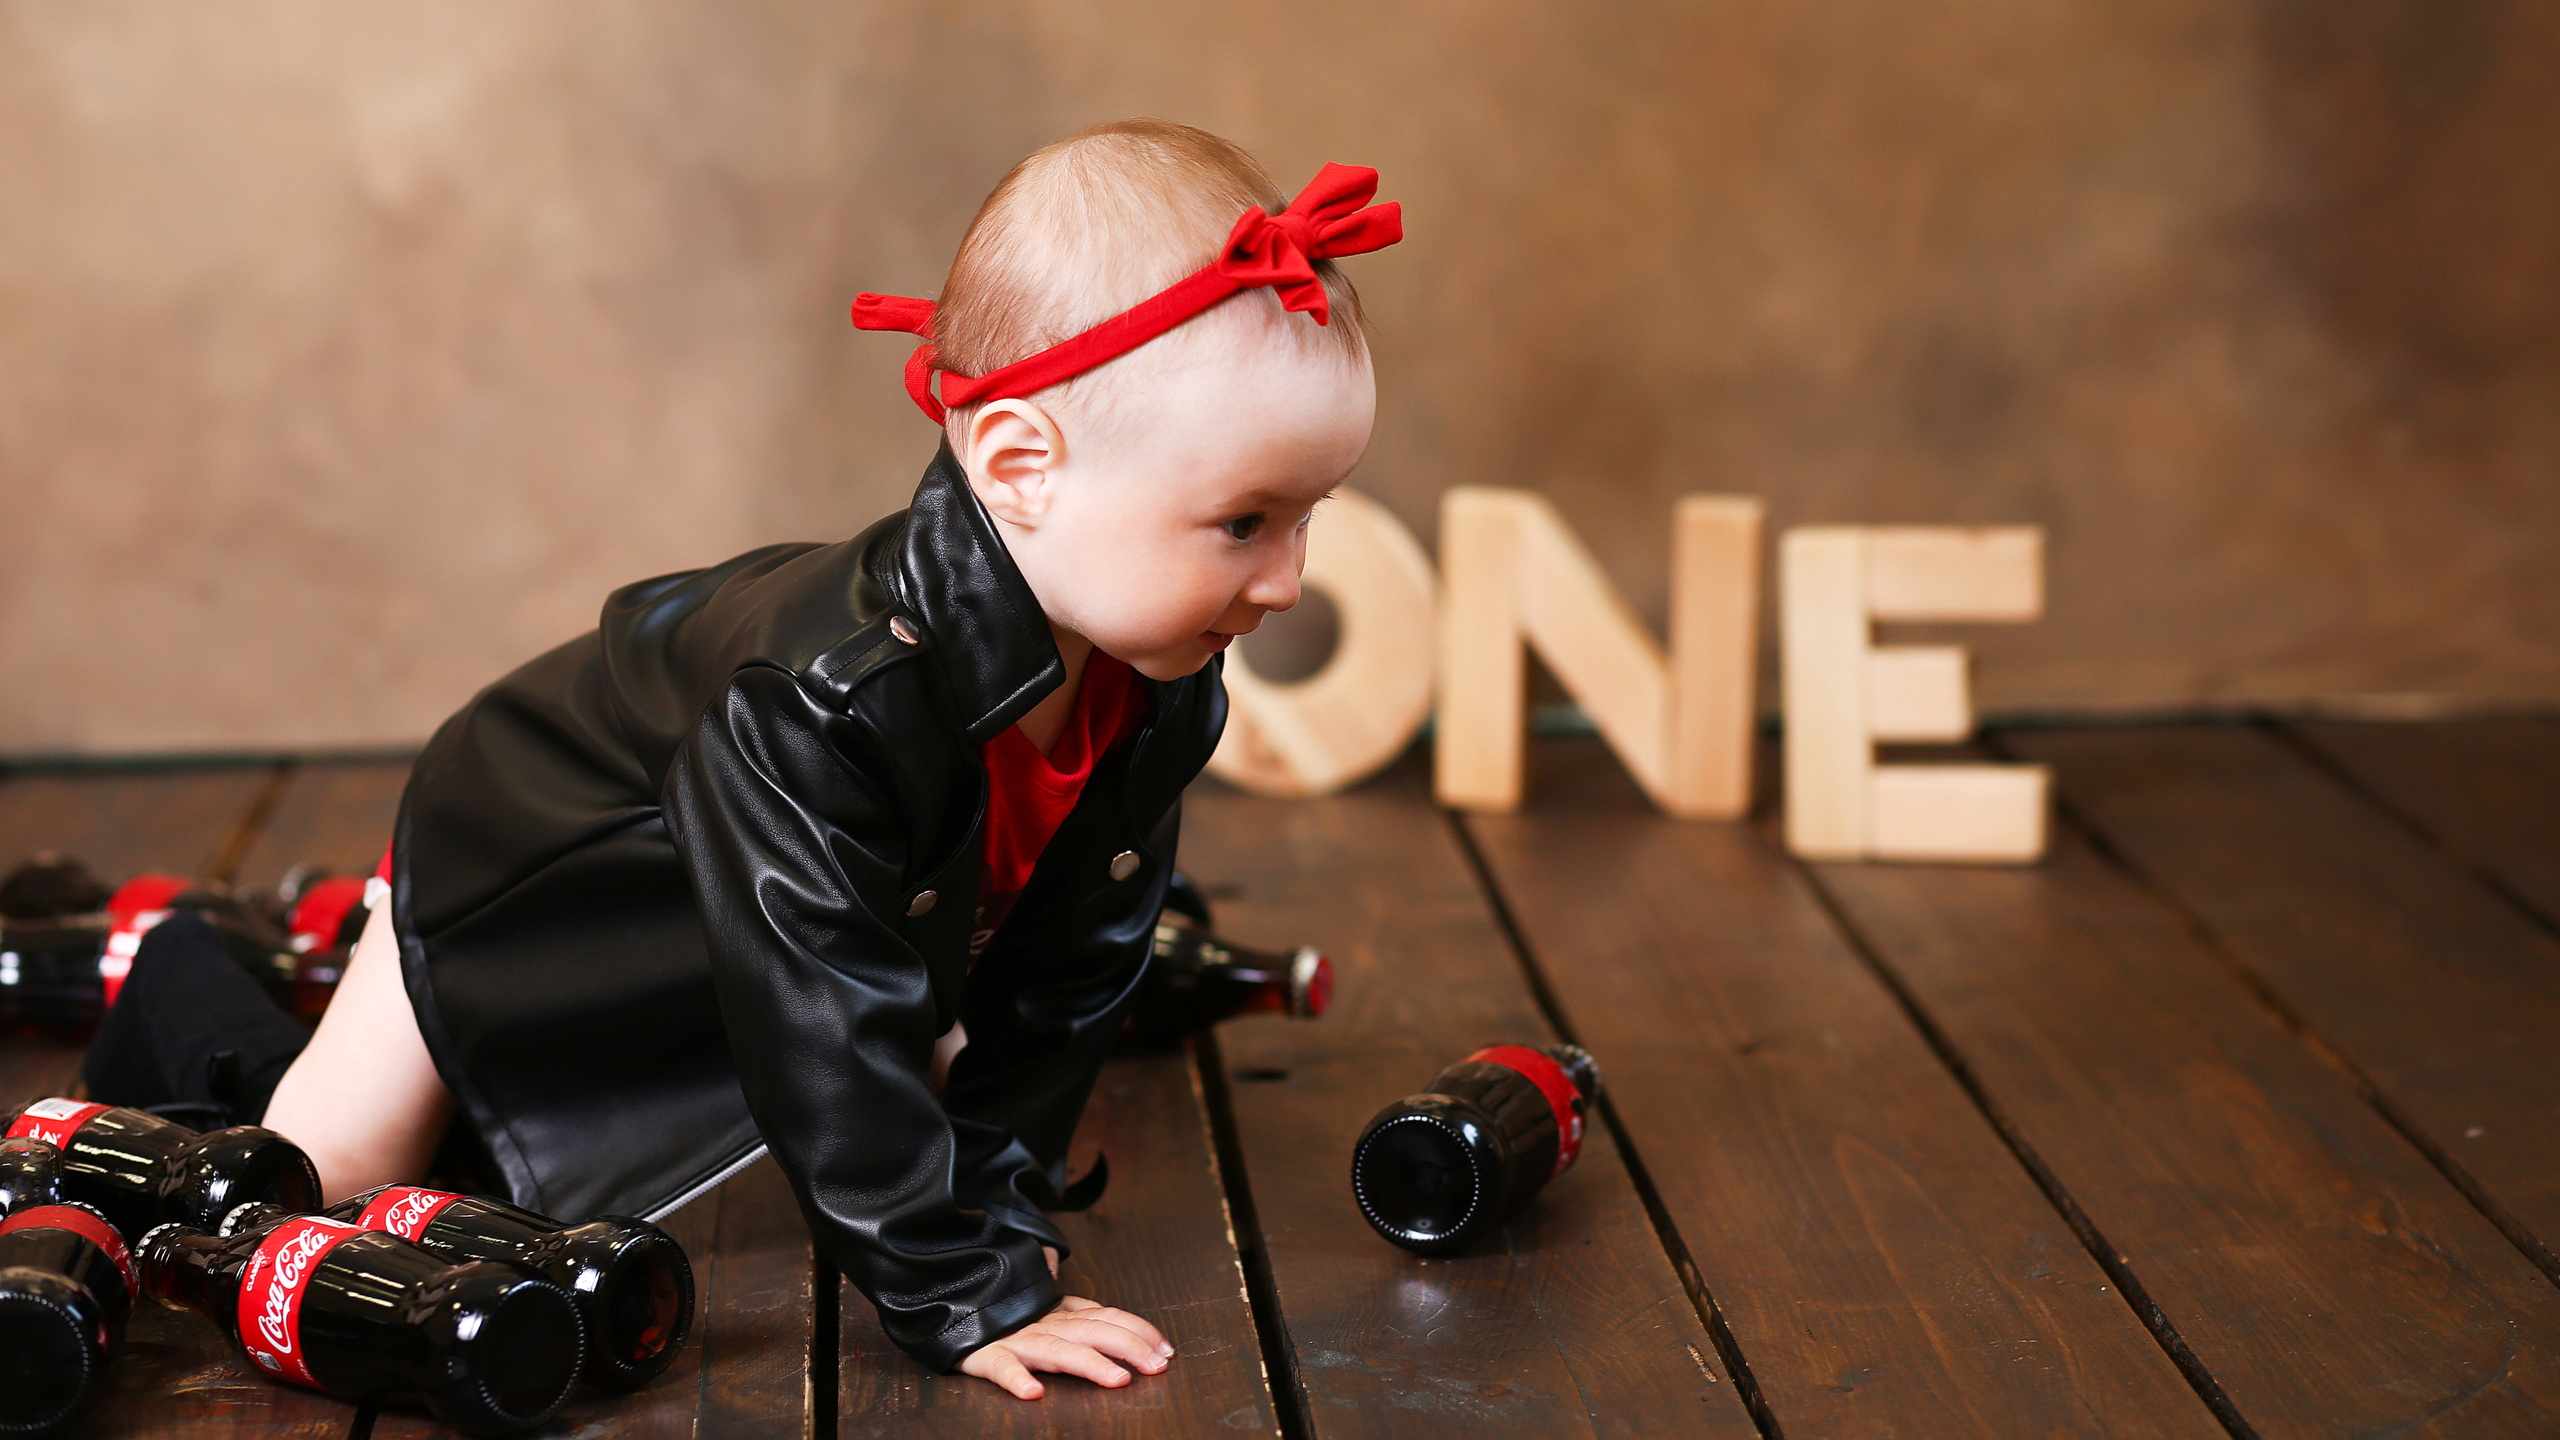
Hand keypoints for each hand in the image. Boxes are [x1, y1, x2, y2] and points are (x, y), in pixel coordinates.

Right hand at [957, 1296, 1174, 1399]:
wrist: (947, 1309)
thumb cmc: (1000, 1315)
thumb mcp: (1039, 1303)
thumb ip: (1068, 1300)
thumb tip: (1091, 1290)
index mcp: (1059, 1314)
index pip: (1108, 1317)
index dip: (1139, 1331)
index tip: (1166, 1351)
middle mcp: (1044, 1325)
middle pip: (1095, 1331)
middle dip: (1130, 1347)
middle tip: (1157, 1366)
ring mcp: (1017, 1340)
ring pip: (1059, 1350)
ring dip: (1090, 1364)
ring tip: (1117, 1379)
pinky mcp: (986, 1356)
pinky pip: (1002, 1368)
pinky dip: (1017, 1379)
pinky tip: (1034, 1393)